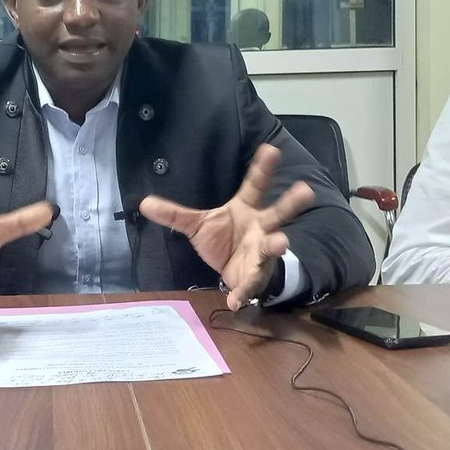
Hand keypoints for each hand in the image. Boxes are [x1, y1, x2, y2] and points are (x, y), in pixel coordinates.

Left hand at [139, 143, 314, 309]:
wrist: (232, 270)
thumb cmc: (223, 240)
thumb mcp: (197, 226)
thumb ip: (175, 215)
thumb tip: (144, 203)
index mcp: (246, 209)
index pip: (254, 185)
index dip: (262, 168)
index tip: (271, 149)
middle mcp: (261, 227)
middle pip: (278, 212)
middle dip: (291, 202)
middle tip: (305, 190)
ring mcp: (261, 252)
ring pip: (273, 246)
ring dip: (276, 244)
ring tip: (280, 242)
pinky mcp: (255, 276)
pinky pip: (250, 284)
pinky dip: (242, 293)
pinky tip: (234, 300)